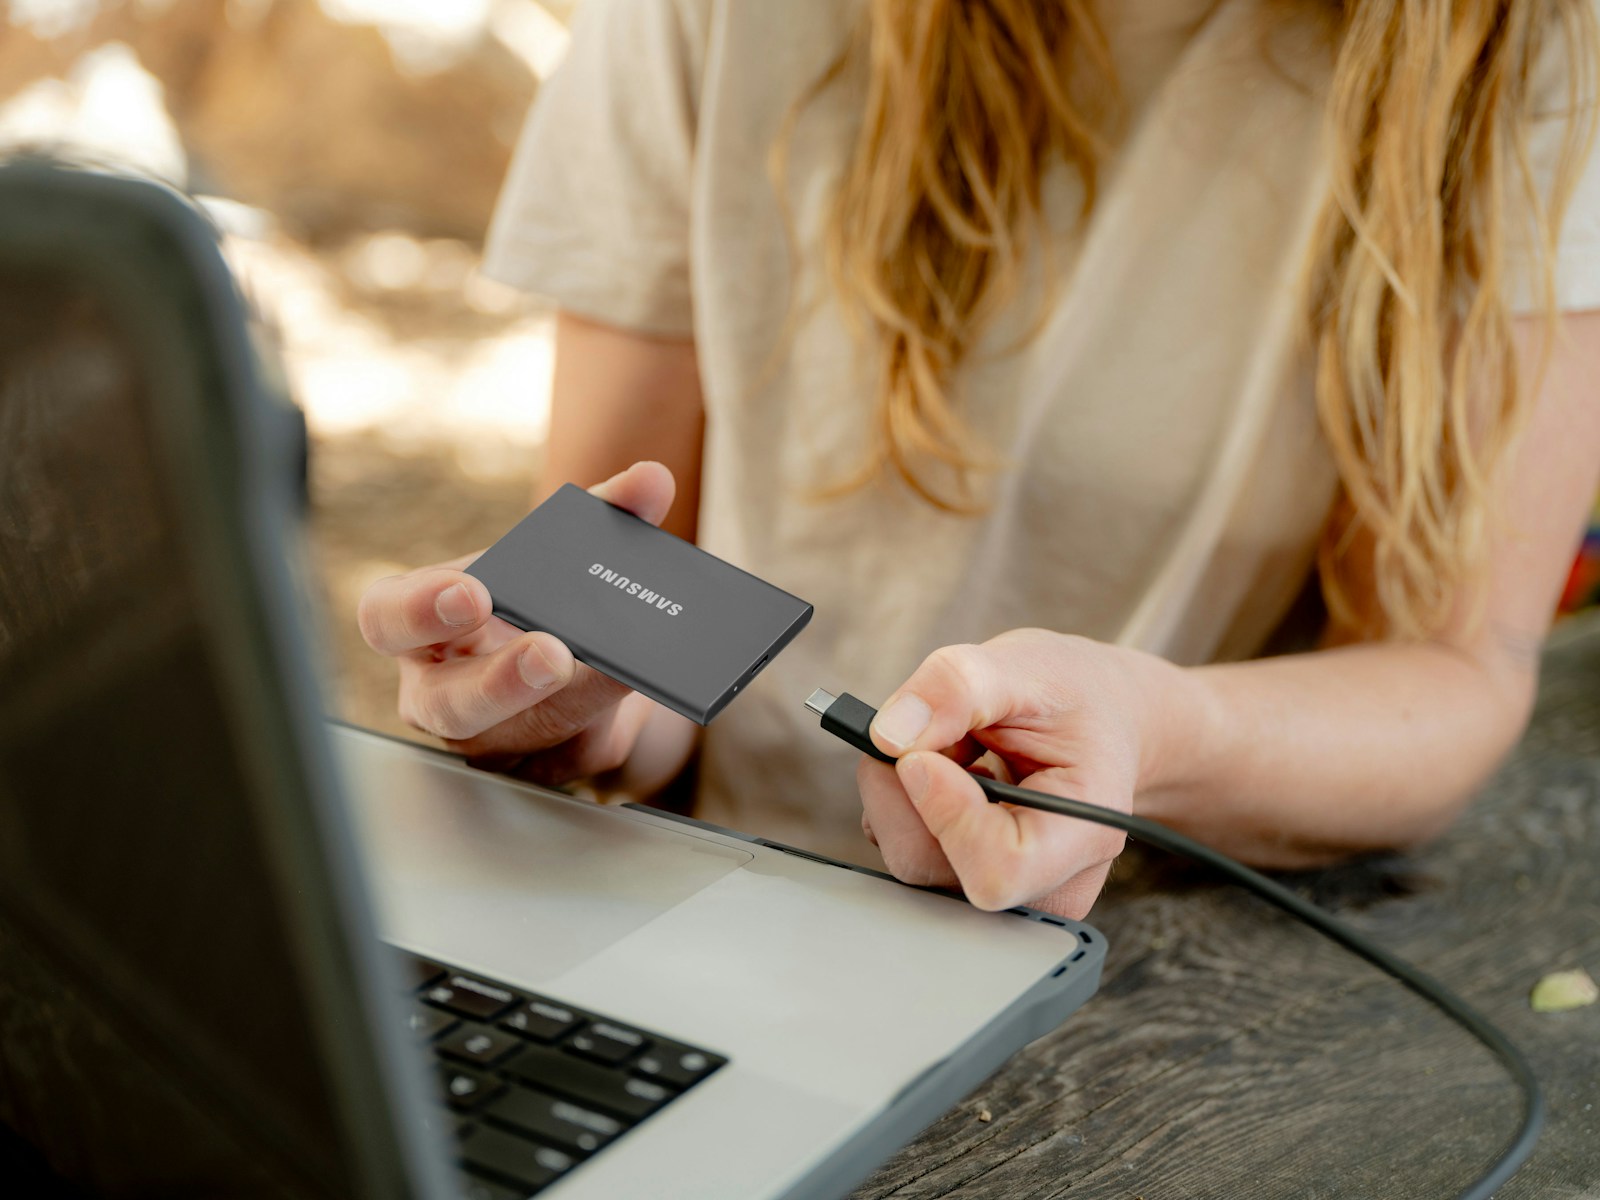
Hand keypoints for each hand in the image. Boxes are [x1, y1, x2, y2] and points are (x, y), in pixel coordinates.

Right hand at [356, 462, 674, 784]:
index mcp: (416, 626)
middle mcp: (438, 693)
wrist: (574, 655)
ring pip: (524, 739)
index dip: (420, 610)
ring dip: (577, 704)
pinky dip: (619, 711)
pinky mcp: (547, 768)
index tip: (471, 592)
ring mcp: (489, 741)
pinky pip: (581, 749)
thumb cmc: (536, 596)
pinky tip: (653, 680)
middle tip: (553, 653)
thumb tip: (651, 481)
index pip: (388, 620)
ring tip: (625, 669)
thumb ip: (600, 512)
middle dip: (503, 682)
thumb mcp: (557, 552)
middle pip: (451, 704)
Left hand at [856, 629, 1175, 918]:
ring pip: (910, 857)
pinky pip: (907, 849)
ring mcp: (1008, 890)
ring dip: (902, 792)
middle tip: (920, 727)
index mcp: (1086, 833)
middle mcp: (1050, 884)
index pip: (996, 868)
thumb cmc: (1076, 697)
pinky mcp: (971, 877)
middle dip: (902, 790)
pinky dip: (905, 803)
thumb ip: (957, 686)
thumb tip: (888, 734)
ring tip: (949, 746)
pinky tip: (944, 772)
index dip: (944, 813)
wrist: (1100, 718)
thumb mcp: (1025, 664)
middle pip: (931, 865)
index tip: (923, 754)